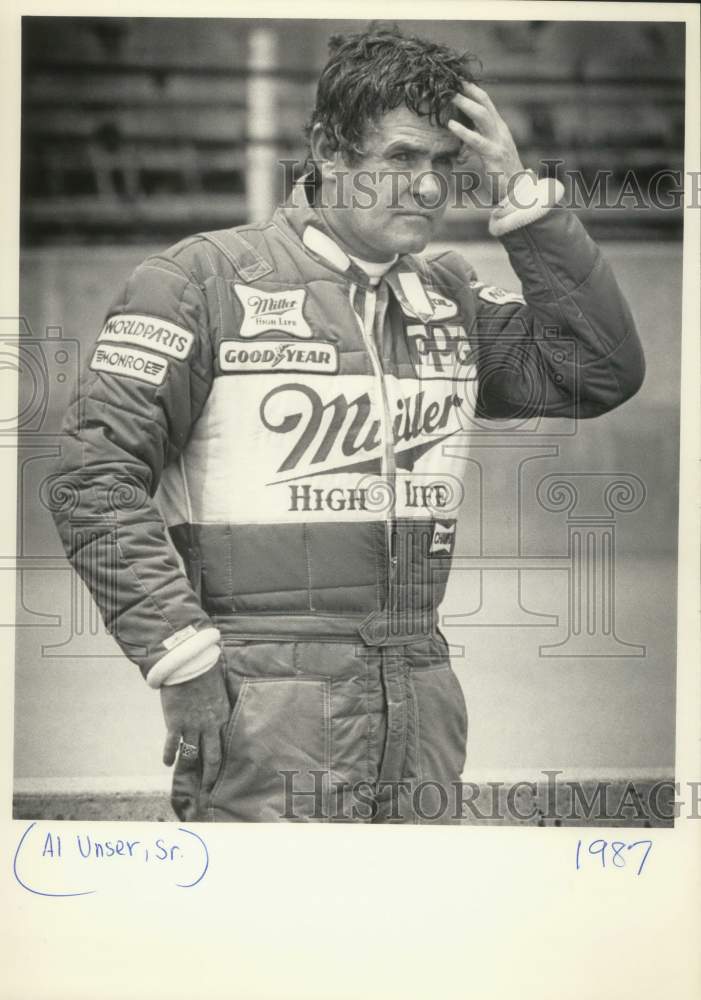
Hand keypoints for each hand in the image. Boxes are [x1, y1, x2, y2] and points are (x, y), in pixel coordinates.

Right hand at [160, 660, 229, 793]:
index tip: (224, 775)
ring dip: (189, 770)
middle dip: (210, 776)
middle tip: (207, 790)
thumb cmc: (205, 671)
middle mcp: (210, 726)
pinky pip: (172, 745)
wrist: (188, 662)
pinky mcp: (175, 723)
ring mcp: (192, 726)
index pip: (226, 746)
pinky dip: (169, 756)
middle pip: (213, 758)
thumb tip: (216, 710)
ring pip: (192, 755)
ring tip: (186, 781)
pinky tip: (167, 763)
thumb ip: (218, 705)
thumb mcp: (219, 690)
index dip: (224, 762)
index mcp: (224, 717)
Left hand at [448, 82, 524, 202]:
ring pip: (482, 116)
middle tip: (450, 81)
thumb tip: (458, 140)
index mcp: (498, 128)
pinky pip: (477, 141)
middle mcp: (500, 131)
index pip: (486, 102)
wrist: (517, 192)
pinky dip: (463, 131)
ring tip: (450, 97)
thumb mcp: (488, 152)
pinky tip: (451, 125)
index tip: (456, 79)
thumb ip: (476, 141)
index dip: (472, 89)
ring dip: (465, 104)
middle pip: (485, 102)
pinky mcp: (494, 156)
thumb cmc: (500, 173)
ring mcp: (498, 142)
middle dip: (468, 90)